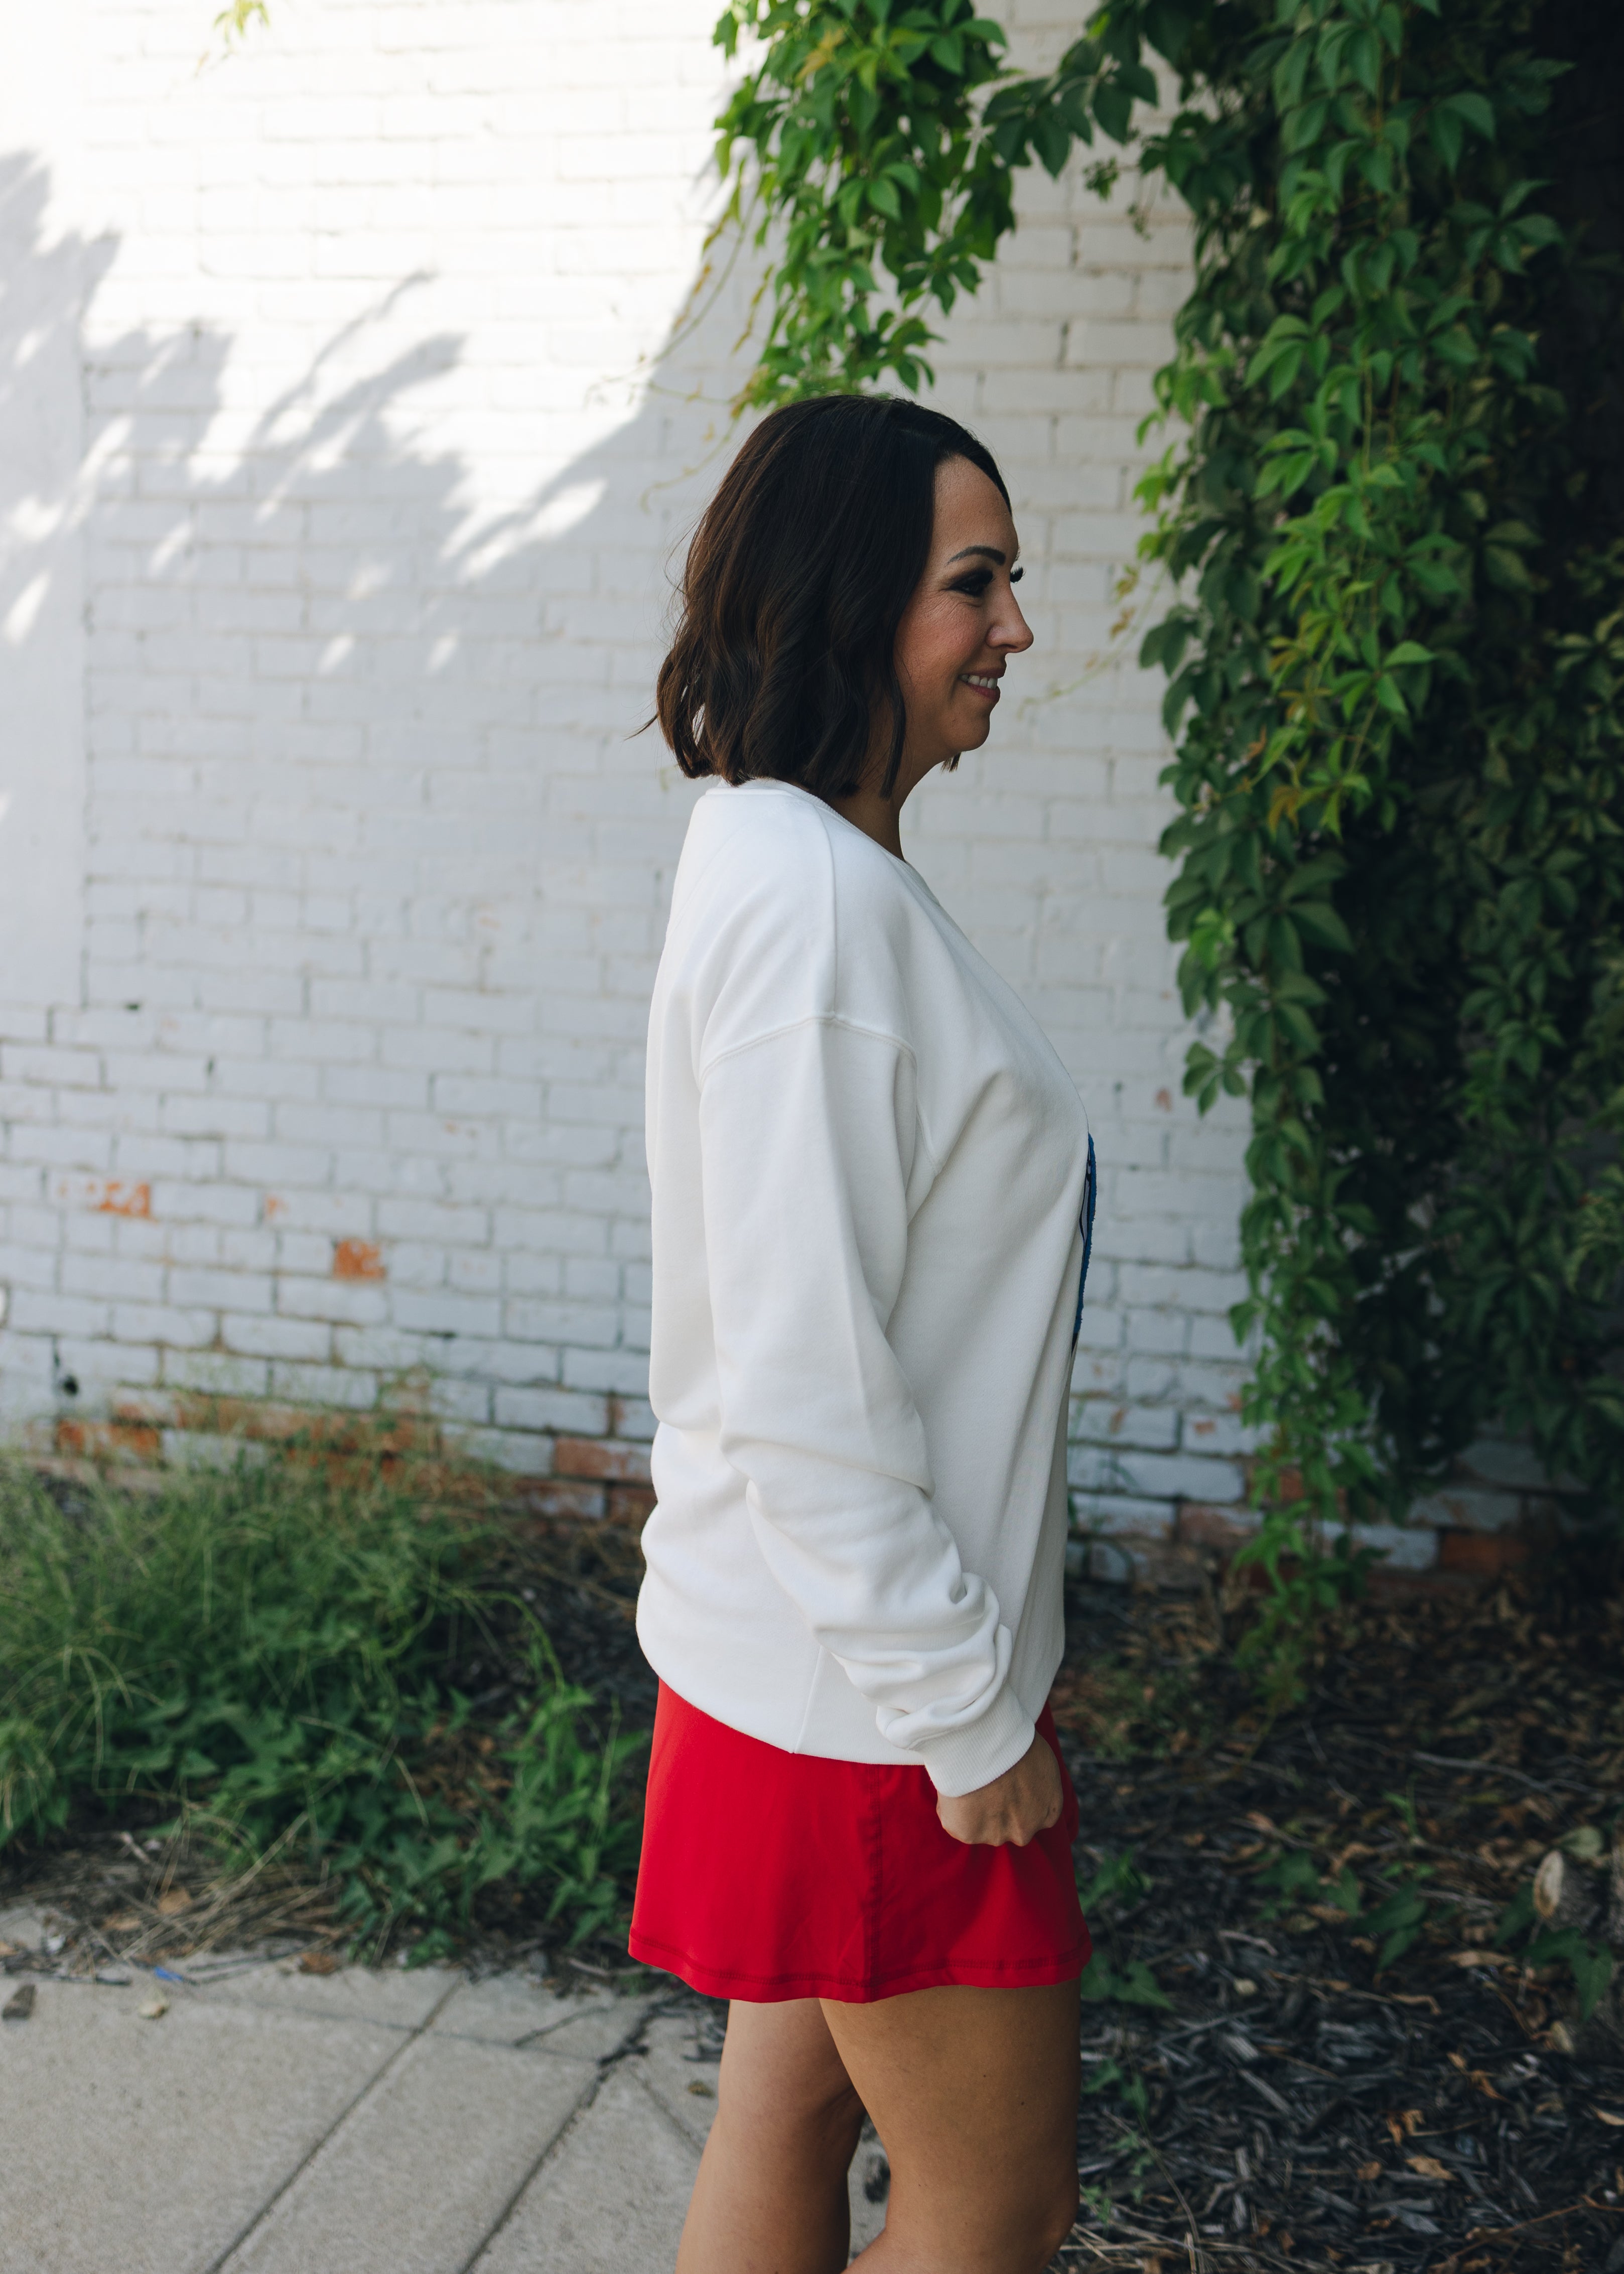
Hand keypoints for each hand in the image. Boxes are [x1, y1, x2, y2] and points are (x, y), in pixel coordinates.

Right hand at [936, 1731, 1063, 1847]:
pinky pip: (957, 1824)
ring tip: (966, 1780)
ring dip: (974, 1811)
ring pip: (982, 1827)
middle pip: (1010, 1826)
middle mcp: (1026, 1830)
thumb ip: (1036, 1782)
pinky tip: (954, 1787)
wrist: (987, 1741)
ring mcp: (997, 1835)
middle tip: (984, 1781)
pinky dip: (953, 1809)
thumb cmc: (1015, 1741)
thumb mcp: (1041, 1760)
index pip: (1035, 1816)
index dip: (1018, 1800)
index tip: (1006, 1784)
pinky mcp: (969, 1834)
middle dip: (998, 1810)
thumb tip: (1022, 1781)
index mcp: (1049, 1812)